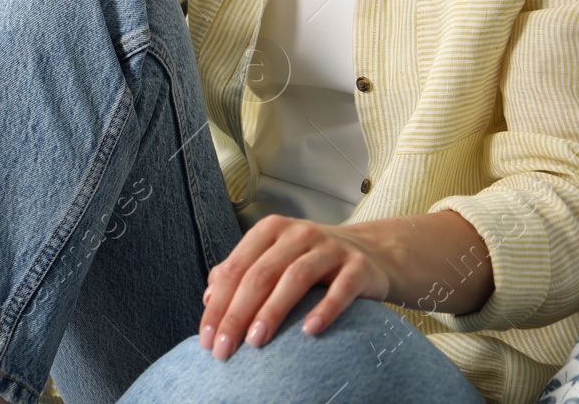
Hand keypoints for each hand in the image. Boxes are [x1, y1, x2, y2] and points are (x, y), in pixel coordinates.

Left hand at [198, 214, 393, 360]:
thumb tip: (208, 296)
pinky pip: (341, 288)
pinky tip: (310, 331)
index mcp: (271, 230)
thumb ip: (241, 273)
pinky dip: (325, 308)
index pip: (236, 268)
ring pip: (296, 277)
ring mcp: (331, 248)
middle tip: (224, 348)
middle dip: (238, 313)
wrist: (370, 253)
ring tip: (256, 340)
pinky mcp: (359, 267)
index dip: (218, 304)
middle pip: (261, 273)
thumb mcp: (273, 259)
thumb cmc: (310, 261)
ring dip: (273, 310)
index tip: (207, 339)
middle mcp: (299, 233)